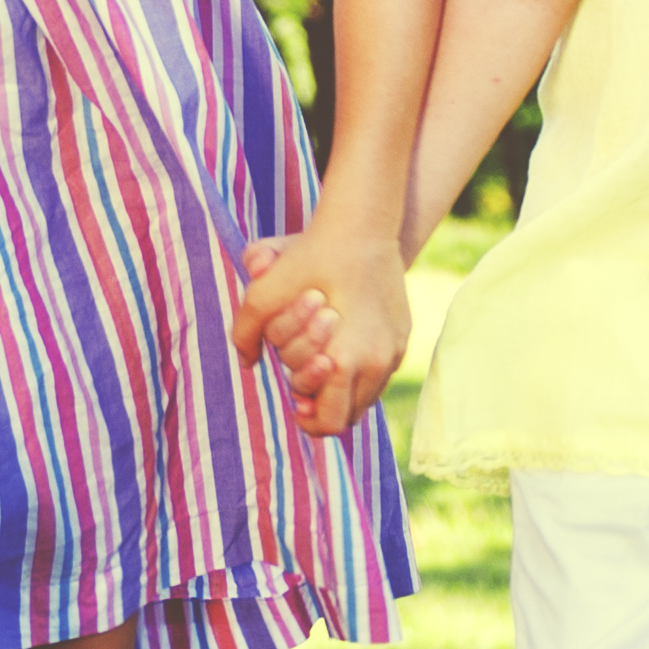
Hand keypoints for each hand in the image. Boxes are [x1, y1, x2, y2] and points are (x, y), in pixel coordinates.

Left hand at [233, 229, 409, 438]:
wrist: (362, 226)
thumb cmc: (310, 257)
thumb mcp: (264, 291)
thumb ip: (245, 332)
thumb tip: (247, 364)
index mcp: (346, 359)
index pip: (330, 422)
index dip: (308, 421)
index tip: (296, 404)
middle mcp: (378, 362)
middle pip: (348, 416)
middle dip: (321, 402)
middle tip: (302, 380)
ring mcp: (395, 350)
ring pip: (366, 397)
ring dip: (341, 389)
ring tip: (320, 362)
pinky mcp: (403, 336)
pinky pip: (380, 373)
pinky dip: (359, 371)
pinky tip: (339, 345)